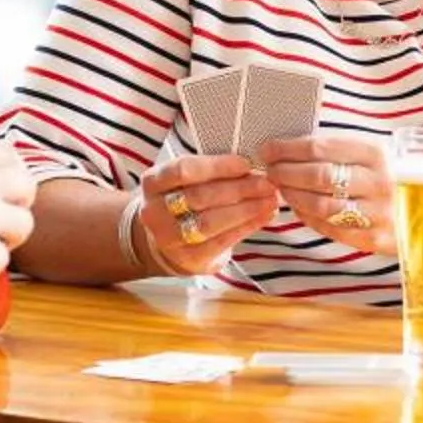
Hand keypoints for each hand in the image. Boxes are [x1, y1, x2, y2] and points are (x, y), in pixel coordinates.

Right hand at [135, 154, 277, 275]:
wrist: (167, 242)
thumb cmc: (183, 201)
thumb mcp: (185, 181)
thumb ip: (210, 171)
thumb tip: (251, 165)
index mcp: (152, 183)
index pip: (183, 170)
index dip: (216, 167)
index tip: (245, 164)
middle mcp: (154, 212)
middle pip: (200, 197)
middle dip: (238, 188)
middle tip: (267, 182)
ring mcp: (169, 238)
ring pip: (211, 221)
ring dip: (246, 209)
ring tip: (270, 198)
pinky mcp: (189, 259)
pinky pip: (222, 241)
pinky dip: (248, 226)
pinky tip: (265, 215)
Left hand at [260, 133, 391, 254]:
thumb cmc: (390, 174)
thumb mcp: (373, 152)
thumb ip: (337, 149)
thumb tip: (288, 147)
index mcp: (377, 153)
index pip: (321, 148)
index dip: (287, 148)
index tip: (268, 149)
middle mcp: (380, 182)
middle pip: (318, 176)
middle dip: (285, 172)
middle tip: (270, 170)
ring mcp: (379, 213)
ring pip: (321, 205)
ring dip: (293, 196)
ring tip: (282, 188)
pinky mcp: (376, 238)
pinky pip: (331, 228)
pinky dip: (308, 217)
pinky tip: (300, 207)